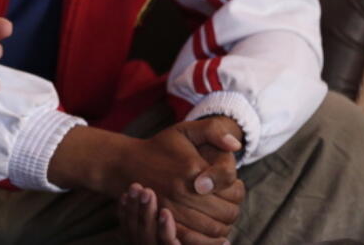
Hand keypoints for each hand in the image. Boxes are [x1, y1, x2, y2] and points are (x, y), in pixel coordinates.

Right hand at [121, 122, 243, 243]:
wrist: (125, 163)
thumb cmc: (160, 147)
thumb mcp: (185, 130)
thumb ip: (213, 130)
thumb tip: (236, 145)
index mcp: (192, 168)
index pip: (234, 190)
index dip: (238, 189)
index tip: (232, 185)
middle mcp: (183, 190)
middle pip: (227, 212)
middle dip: (232, 208)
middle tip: (227, 202)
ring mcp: (173, 208)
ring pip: (215, 228)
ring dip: (223, 225)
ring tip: (219, 215)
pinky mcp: (164, 221)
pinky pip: (195, 239)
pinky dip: (207, 240)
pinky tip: (211, 233)